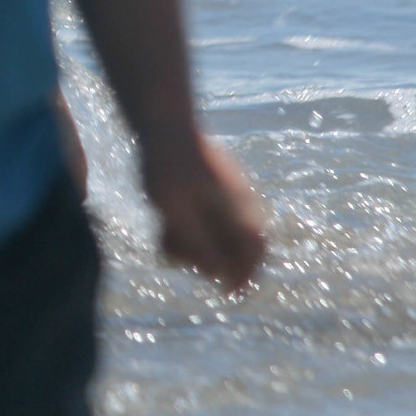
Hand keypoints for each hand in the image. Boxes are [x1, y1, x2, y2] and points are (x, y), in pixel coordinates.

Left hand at [141, 128, 265, 292]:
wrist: (159, 122)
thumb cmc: (167, 165)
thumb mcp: (175, 208)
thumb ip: (197, 241)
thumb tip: (218, 273)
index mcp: (237, 203)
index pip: (256, 247)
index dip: (247, 274)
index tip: (229, 292)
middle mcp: (234, 201)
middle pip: (233, 247)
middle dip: (209, 259)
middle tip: (180, 253)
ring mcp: (219, 196)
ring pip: (214, 237)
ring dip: (192, 247)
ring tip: (166, 234)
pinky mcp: (203, 194)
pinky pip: (200, 223)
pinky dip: (184, 231)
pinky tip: (163, 225)